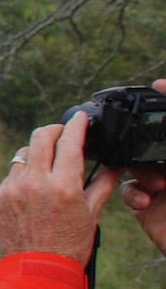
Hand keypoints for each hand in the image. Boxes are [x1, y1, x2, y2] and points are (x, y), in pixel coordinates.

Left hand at [0, 113, 117, 265]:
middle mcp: (35, 183)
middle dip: (53, 130)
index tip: (80, 117)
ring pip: (23, 154)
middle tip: (61, 133)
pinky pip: (12, 174)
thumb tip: (115, 165)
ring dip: (36, 153)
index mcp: (63, 186)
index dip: (76, 124)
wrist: (37, 271)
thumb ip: (102, 184)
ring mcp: (13, 189)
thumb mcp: (91, 214)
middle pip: (40, 137)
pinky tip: (33, 187)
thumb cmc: (69, 245)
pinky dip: (23, 174)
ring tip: (48, 165)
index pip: (69, 142)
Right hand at [117, 78, 165, 257]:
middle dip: (143, 140)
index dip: (164, 100)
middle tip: (141, 144)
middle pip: (151, 139)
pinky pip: (127, 189)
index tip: (158, 85)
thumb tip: (164, 83)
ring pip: (134, 163)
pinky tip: (143, 202)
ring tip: (157, 186)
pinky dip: (130, 193)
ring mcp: (161, 184)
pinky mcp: (146, 205)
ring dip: (139, 172)